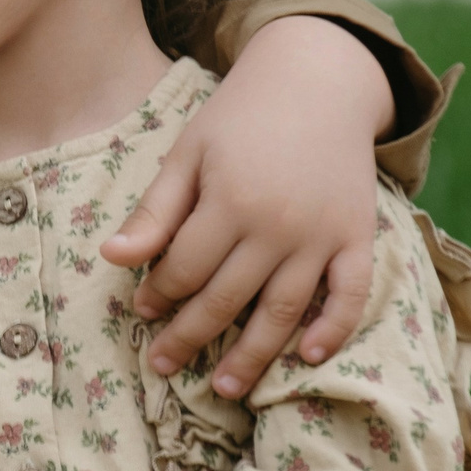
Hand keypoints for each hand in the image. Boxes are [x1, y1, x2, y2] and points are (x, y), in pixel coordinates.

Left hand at [101, 15, 392, 396]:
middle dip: (190, 337)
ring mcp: (323, 235)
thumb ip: (155, 210)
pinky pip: (352, 294)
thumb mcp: (188, 153)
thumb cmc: (240, 117)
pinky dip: (333, 329)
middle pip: (227, 299)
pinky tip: (307, 358)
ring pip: (284, 311)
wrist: (317, 81)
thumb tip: (112, 257)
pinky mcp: (359, 236)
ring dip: (254, 355)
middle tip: (163, 366)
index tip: (142, 311)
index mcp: (229, 201)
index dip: (159, 294)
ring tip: (226, 388)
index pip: (185, 268)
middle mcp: (277, 226)